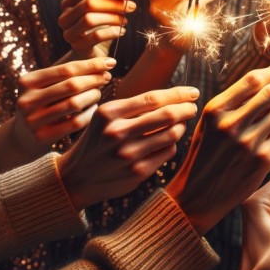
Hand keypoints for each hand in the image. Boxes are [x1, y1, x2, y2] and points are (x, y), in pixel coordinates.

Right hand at [0, 57, 114, 168]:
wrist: (24, 136)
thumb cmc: (44, 104)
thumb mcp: (46, 86)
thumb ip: (68, 75)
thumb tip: (105, 64)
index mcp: (27, 81)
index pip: (66, 69)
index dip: (92, 65)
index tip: (111, 62)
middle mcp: (26, 100)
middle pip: (72, 85)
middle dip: (94, 79)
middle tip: (108, 77)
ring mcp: (32, 121)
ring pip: (74, 104)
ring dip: (93, 96)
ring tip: (99, 92)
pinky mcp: (41, 137)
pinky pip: (76, 123)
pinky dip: (90, 114)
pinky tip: (95, 109)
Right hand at [58, 0, 135, 58]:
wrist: (93, 53)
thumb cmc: (100, 28)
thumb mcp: (102, 11)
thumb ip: (110, 0)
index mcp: (69, 3)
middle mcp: (65, 17)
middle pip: (89, 3)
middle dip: (113, 4)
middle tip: (131, 7)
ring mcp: (69, 33)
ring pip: (90, 19)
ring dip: (112, 18)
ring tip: (125, 20)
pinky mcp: (78, 46)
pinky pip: (96, 36)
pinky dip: (112, 32)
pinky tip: (121, 32)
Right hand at [58, 86, 199, 210]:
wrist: (77, 177)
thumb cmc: (98, 140)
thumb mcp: (105, 117)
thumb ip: (134, 107)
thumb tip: (175, 96)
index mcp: (109, 113)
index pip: (153, 98)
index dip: (178, 94)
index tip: (192, 92)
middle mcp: (117, 132)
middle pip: (167, 115)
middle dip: (186, 108)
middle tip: (192, 107)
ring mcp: (128, 154)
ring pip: (172, 134)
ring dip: (181, 126)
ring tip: (179, 123)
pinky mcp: (138, 172)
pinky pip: (168, 151)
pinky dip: (172, 144)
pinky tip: (166, 141)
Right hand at [166, 63, 269, 234]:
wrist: (199, 195)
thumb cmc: (205, 154)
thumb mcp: (209, 124)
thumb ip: (233, 102)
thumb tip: (266, 80)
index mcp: (214, 110)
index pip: (253, 80)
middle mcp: (231, 124)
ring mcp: (249, 143)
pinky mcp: (263, 159)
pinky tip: (268, 138)